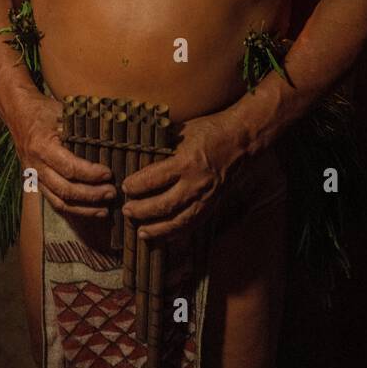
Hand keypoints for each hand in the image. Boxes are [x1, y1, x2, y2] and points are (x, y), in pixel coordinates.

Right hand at [9, 94, 116, 218]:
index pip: (68, 167)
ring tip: (105, 210)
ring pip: (59, 201)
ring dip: (83, 208)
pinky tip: (89, 211)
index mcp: (42, 147)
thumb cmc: (43, 111)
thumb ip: (81, 127)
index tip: (108, 173)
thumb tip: (109, 137)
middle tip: (112, 192)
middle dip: (91, 195)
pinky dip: (73, 210)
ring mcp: (35, 177)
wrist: (18, 115)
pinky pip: (54, 202)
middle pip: (65, 189)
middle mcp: (36, 166)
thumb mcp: (61, 112)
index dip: (90, 173)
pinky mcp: (36, 183)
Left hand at [120, 111, 241, 242]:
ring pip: (178, 221)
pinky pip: (194, 224)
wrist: (241, 140)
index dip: (136, 186)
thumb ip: (161, 144)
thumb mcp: (182, 131)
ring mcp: (206, 197)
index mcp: (185, 162)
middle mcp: (195, 183)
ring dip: (158, 229)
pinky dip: (178, 233)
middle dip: (142, 211)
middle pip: (163, 205)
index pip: (153, 179)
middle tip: (127, 212)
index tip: (125, 187)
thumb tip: (137, 150)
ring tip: (142, 232)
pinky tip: (165, 237)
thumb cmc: (209, 131)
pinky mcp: (213, 205)